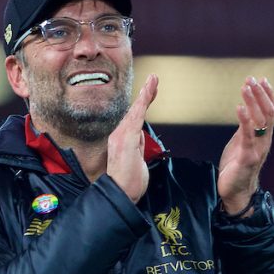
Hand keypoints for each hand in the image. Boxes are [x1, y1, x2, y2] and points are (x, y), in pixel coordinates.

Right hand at [107, 74, 157, 202]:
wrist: (121, 194)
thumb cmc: (129, 182)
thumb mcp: (137, 161)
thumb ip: (137, 146)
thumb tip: (139, 135)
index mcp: (122, 140)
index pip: (135, 118)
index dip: (143, 103)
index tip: (151, 91)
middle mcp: (118, 135)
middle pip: (135, 111)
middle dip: (146, 94)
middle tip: (154, 79)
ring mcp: (120, 136)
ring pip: (136, 111)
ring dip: (146, 94)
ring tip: (153, 81)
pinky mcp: (125, 139)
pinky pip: (136, 117)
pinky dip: (142, 103)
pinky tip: (148, 93)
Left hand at [217, 76, 273, 215]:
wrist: (236, 193)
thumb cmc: (237, 167)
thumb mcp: (241, 142)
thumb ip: (246, 128)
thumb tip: (245, 108)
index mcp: (264, 137)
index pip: (272, 111)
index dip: (268, 94)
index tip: (262, 79)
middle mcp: (264, 141)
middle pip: (268, 113)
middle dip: (260, 94)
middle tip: (251, 79)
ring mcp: (257, 149)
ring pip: (260, 121)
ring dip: (252, 101)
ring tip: (245, 87)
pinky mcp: (247, 157)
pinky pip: (247, 136)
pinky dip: (244, 119)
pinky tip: (238, 107)